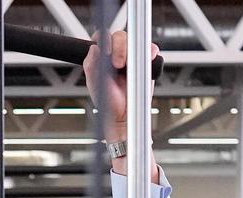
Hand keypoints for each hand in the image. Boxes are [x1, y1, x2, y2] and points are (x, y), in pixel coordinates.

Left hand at [83, 31, 160, 179]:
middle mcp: (117, 54)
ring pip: (136, 41)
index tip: (106, 52)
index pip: (103, 37)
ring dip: (134, 50)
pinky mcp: (147, 62)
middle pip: (121, 36)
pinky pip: (151, 50)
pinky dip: (150, 53)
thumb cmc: (109, 102)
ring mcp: (132, 57)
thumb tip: (93, 48)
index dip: (105, 40)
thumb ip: (91, 65)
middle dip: (120, 47)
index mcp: (102, 56)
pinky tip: (145, 61)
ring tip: (129, 66)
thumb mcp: (95, 84)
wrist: (125, 116)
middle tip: (118, 64)